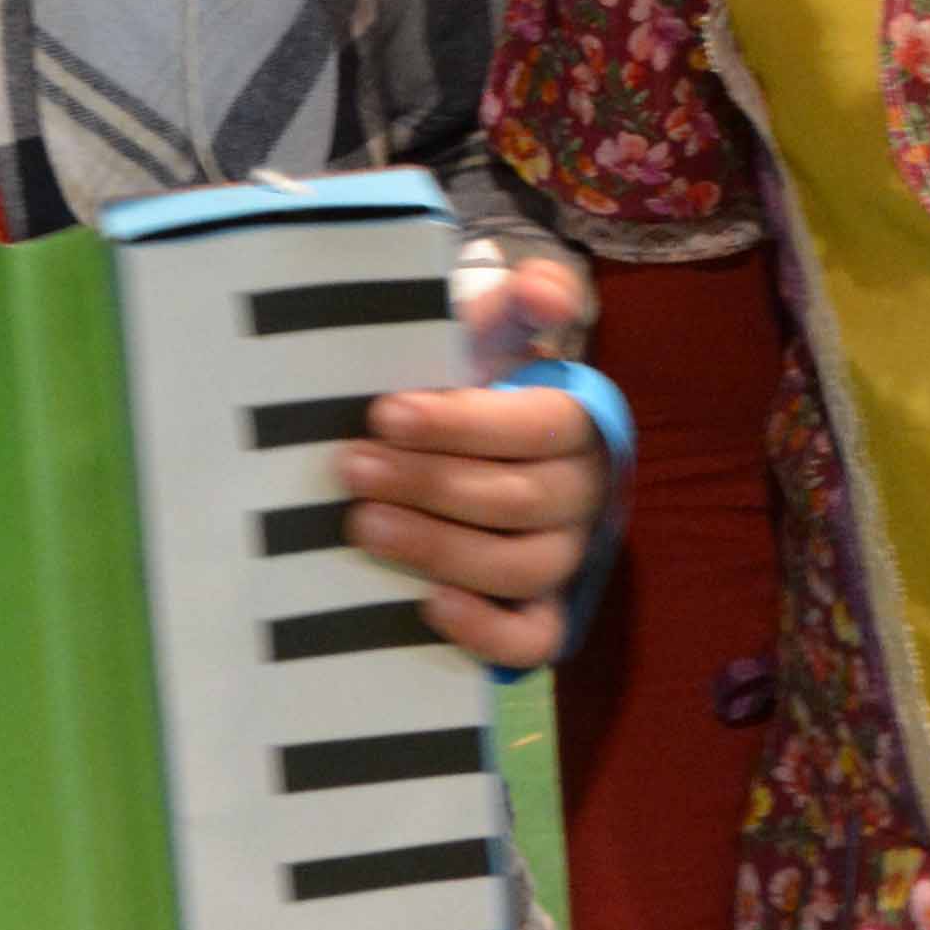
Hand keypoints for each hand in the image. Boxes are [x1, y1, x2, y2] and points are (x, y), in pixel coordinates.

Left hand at [340, 246, 605, 665]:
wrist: (477, 453)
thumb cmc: (477, 390)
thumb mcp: (489, 338)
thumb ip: (514, 303)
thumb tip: (542, 289)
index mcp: (575, 421)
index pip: (535, 426)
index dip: (462, 423)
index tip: (384, 413)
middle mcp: (579, 494)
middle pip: (517, 498)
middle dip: (428, 484)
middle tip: (351, 468)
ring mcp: (564, 558)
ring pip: (520, 567)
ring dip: (439, 548)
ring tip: (364, 526)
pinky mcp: (543, 614)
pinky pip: (535, 640)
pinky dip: (487, 631)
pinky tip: (429, 606)